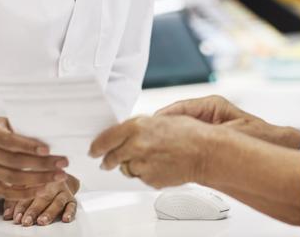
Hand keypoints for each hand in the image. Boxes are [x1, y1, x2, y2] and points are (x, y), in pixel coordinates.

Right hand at [0, 117, 68, 199]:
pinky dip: (25, 193)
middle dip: (41, 164)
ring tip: (59, 176)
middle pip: (14, 161)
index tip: (47, 150)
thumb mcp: (8, 121)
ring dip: (38, 179)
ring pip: (12, 178)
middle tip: (63, 163)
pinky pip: (6, 192)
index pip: (8, 140)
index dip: (28, 146)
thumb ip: (24, 128)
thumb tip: (55, 137)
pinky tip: (43, 189)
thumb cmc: (2, 128)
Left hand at [3, 175, 79, 226]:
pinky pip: (72, 205)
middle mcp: (51, 184)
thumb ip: (13, 201)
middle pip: (43, 198)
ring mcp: (62, 190)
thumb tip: (7, 215)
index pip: (28, 193)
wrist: (57, 176)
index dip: (21, 206)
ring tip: (42, 221)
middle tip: (27, 221)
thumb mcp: (22, 188)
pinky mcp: (71, 198)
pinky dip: (70, 212)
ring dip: (49, 212)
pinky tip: (66, 219)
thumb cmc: (35, 184)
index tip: (16, 217)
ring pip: (57, 202)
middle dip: (34, 210)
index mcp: (37, 179)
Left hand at [89, 115, 213, 187]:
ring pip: (126, 169)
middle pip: (111, 158)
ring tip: (147, 159)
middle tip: (108, 161)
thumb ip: (140, 127)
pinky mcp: (149, 179)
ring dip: (131, 165)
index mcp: (137, 127)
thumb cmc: (190, 133)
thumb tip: (127, 133)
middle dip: (109, 160)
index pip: (106, 138)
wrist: (205, 152)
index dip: (97, 145)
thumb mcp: (162, 119)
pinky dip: (145, 173)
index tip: (94, 149)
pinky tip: (158, 165)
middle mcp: (135, 146)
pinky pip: (141, 177)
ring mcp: (141, 165)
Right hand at [157, 96, 299, 148]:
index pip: (179, 108)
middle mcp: (206, 114)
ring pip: (177, 130)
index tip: (150, 126)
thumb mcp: (234, 131)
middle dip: (161, 130)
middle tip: (147, 141)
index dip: (162, 118)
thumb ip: (211, 132)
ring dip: (167, 140)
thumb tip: (187, 131)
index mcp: (211, 106)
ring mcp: (205, 126)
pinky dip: (175, 150)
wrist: (278, 147)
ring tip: (155, 151)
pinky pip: (184, 142)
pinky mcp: (206, 139)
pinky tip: (168, 159)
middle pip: (175, 119)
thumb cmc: (261, 136)